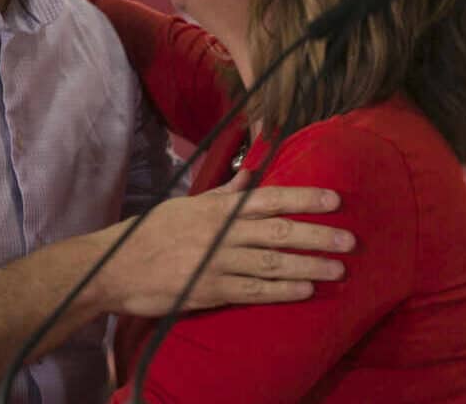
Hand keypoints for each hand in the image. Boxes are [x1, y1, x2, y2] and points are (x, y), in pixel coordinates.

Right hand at [95, 171, 354, 317]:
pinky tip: (305, 290)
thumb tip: (250, 174)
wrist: (115, 267)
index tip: (335, 201)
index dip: (304, 199)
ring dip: (308, 265)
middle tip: (349, 240)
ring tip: (338, 269)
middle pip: (279, 231)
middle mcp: (222, 232)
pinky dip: (281, 291)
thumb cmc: (153, 233)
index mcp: (219, 209)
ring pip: (272, 262)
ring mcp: (217, 262)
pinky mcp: (209, 290)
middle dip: (317, 235)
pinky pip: (253, 291)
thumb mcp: (188, 205)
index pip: (269, 198)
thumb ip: (224, 193)